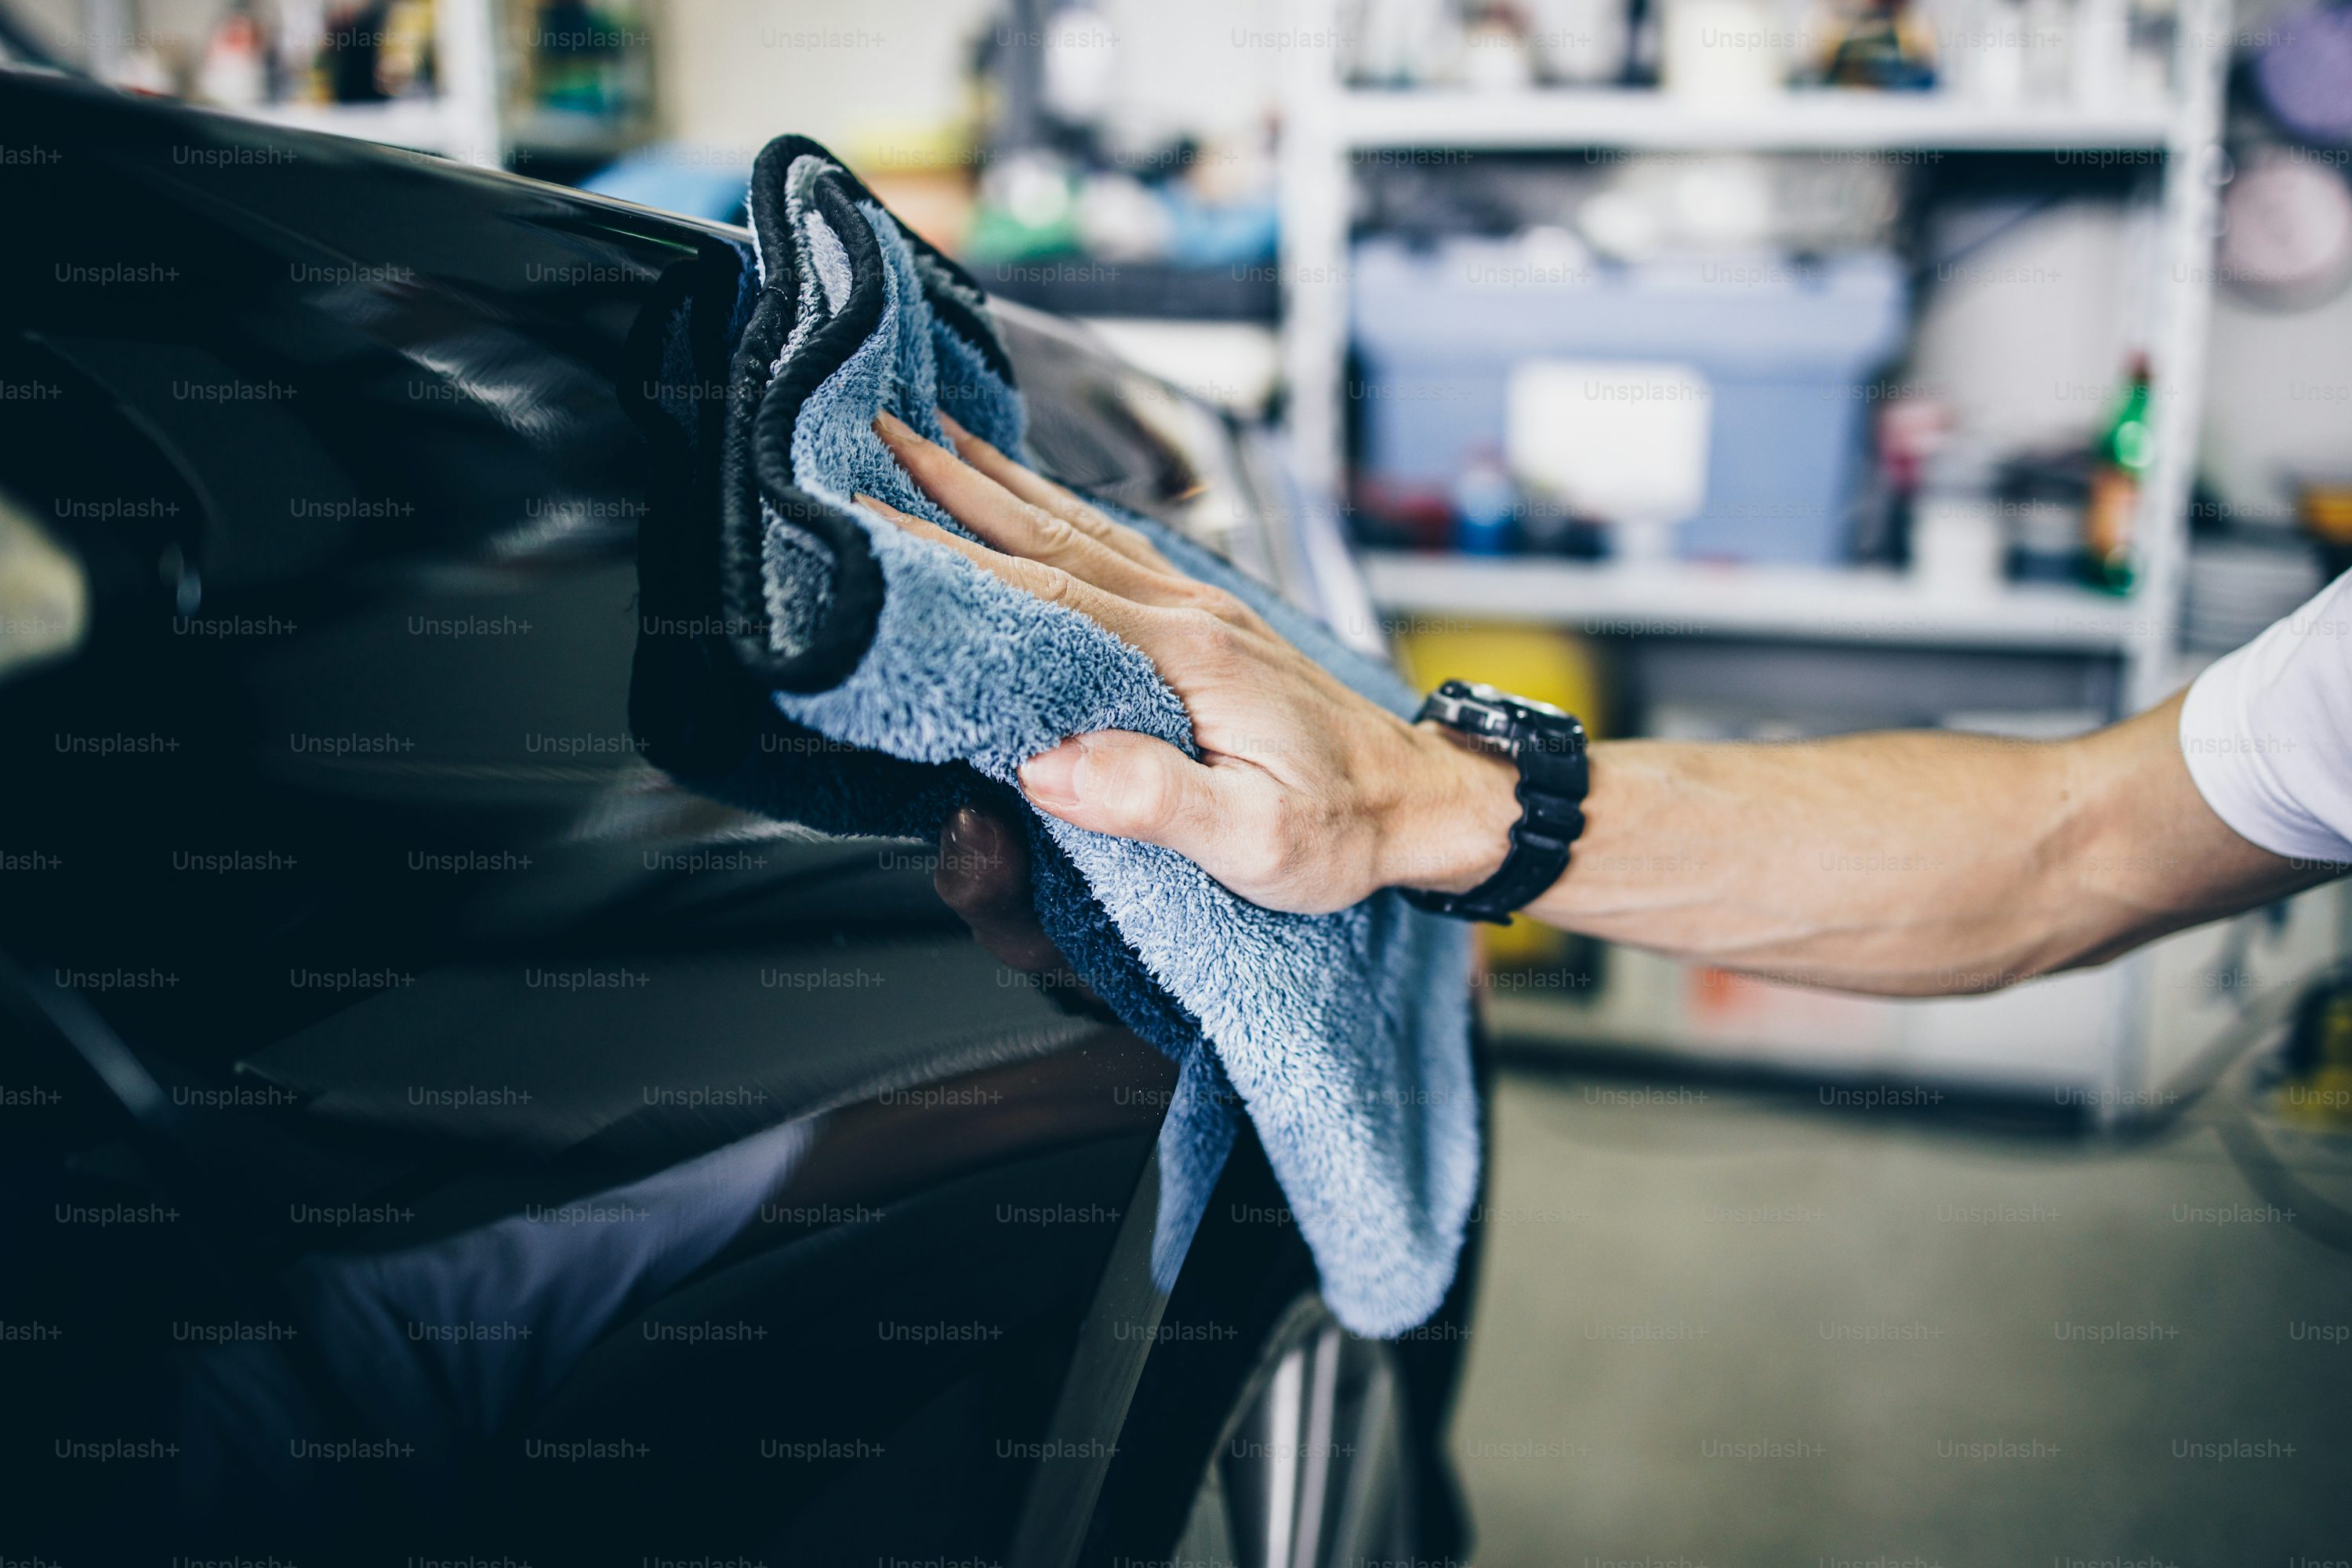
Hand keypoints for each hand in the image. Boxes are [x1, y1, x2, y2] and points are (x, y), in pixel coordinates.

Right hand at [861, 410, 1520, 914]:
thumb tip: (1047, 763)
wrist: (1426, 801)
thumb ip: (1156, 799)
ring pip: (1078, 529)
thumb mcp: (1259, 841)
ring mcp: (1200, 611)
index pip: (1041, 595)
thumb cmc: (1346, 828)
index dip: (949, 556)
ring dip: (999, 480)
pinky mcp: (1208, 625)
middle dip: (955, 483)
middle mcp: (1188, 615)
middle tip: (877, 432)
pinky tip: (1032, 494)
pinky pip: (1114, 548)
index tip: (872, 517)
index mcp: (1186, 658)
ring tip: (934, 434)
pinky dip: (1057, 508)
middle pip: (1047, 536)